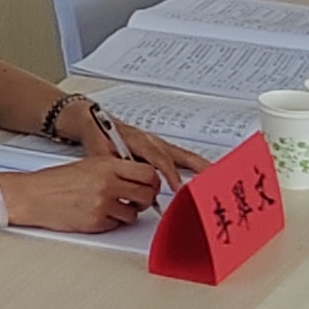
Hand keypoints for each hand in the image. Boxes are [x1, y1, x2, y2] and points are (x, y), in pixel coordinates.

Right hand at [0, 154, 167, 231]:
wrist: (33, 196)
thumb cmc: (56, 181)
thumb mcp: (89, 165)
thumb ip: (115, 169)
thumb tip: (140, 178)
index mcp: (107, 165)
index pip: (147, 173)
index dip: (153, 181)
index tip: (151, 185)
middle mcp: (107, 184)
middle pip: (147, 195)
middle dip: (145, 199)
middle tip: (137, 199)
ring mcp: (102, 204)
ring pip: (134, 214)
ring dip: (127, 212)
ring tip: (112, 206)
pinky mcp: (96, 222)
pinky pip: (117, 225)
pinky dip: (112, 221)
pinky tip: (98, 213)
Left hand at [70, 105, 206, 175]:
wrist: (93, 121)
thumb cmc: (97, 136)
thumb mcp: (100, 155)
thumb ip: (114, 168)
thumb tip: (125, 184)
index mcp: (137, 140)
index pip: (157, 158)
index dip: (169, 173)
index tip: (177, 187)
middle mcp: (151, 140)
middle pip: (178, 154)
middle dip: (195, 168)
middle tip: (209, 180)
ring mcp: (157, 143)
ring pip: (182, 154)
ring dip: (199, 165)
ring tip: (216, 176)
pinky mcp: (159, 147)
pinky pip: (180, 156)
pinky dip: (193, 164)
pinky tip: (204, 172)